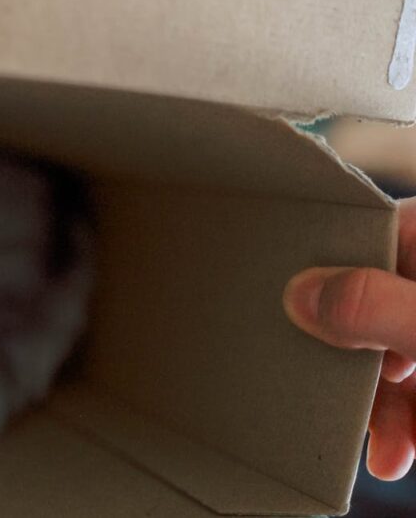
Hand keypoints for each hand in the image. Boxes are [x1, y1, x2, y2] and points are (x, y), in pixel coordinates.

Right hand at [284, 197, 415, 480]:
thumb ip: (374, 304)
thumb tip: (300, 294)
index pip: (357, 233)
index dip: (316, 266)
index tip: (282, 301)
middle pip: (363, 302)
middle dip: (345, 357)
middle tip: (321, 389)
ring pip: (387, 351)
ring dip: (377, 405)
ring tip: (380, 445)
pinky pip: (412, 384)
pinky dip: (404, 421)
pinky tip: (397, 452)